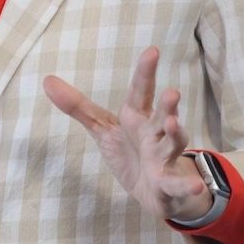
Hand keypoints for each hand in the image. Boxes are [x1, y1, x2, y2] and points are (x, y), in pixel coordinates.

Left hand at [42, 47, 212, 222]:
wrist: (157, 192)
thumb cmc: (132, 153)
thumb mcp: (103, 129)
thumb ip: (78, 107)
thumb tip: (47, 80)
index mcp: (138, 118)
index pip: (140, 92)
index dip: (146, 73)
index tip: (152, 51)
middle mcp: (155, 134)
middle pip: (162, 116)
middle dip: (167, 106)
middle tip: (171, 92)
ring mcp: (165, 159)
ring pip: (173, 144)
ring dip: (176, 135)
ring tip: (175, 124)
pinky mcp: (170, 185)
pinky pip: (178, 184)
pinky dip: (186, 184)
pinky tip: (195, 184)